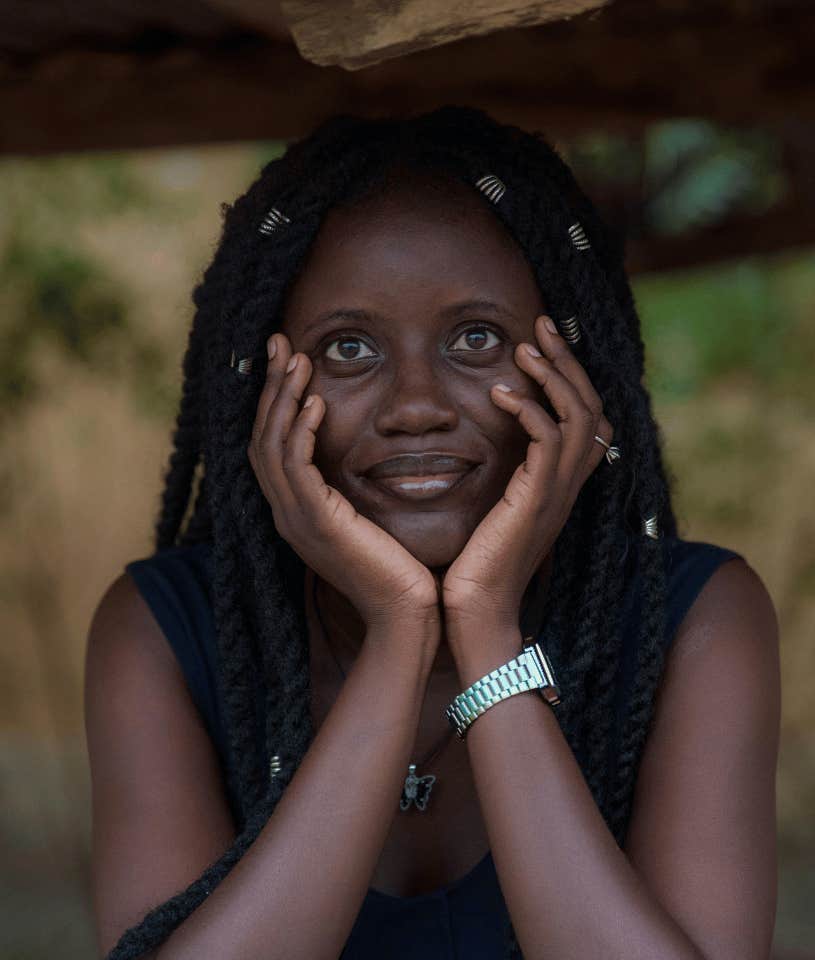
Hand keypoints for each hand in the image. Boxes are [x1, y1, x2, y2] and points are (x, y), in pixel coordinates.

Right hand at [248, 334, 439, 629]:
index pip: (270, 446)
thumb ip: (356, 489)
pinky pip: (297, 468)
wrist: (407, 613)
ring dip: (284, 399)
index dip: (274, 401)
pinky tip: (317, 404)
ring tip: (299, 361)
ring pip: (272, 446)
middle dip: (270, 388)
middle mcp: (286, 514)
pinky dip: (302, 432)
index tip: (287, 361)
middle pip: (260, 438)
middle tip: (280, 343)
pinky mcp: (318, 524)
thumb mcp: (370, 519)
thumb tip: (367, 453)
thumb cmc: (400, 569)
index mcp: (297, 513)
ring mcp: (297, 520)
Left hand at [442, 314, 613, 633]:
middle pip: (593, 406)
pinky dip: (529, 409)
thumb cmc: (475, 566)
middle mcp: (569, 486)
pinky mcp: (537, 499)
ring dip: (552, 375)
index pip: (589, 418)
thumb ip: (503, 476)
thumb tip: (488, 443)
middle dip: (568, 360)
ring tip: (522, 348)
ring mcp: (557, 493)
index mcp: (562, 486)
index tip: (545, 343)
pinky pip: (548, 440)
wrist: (476, 610)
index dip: (574, 377)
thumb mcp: (494, 509)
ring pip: (579, 416)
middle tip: (541, 324)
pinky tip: (500, 395)